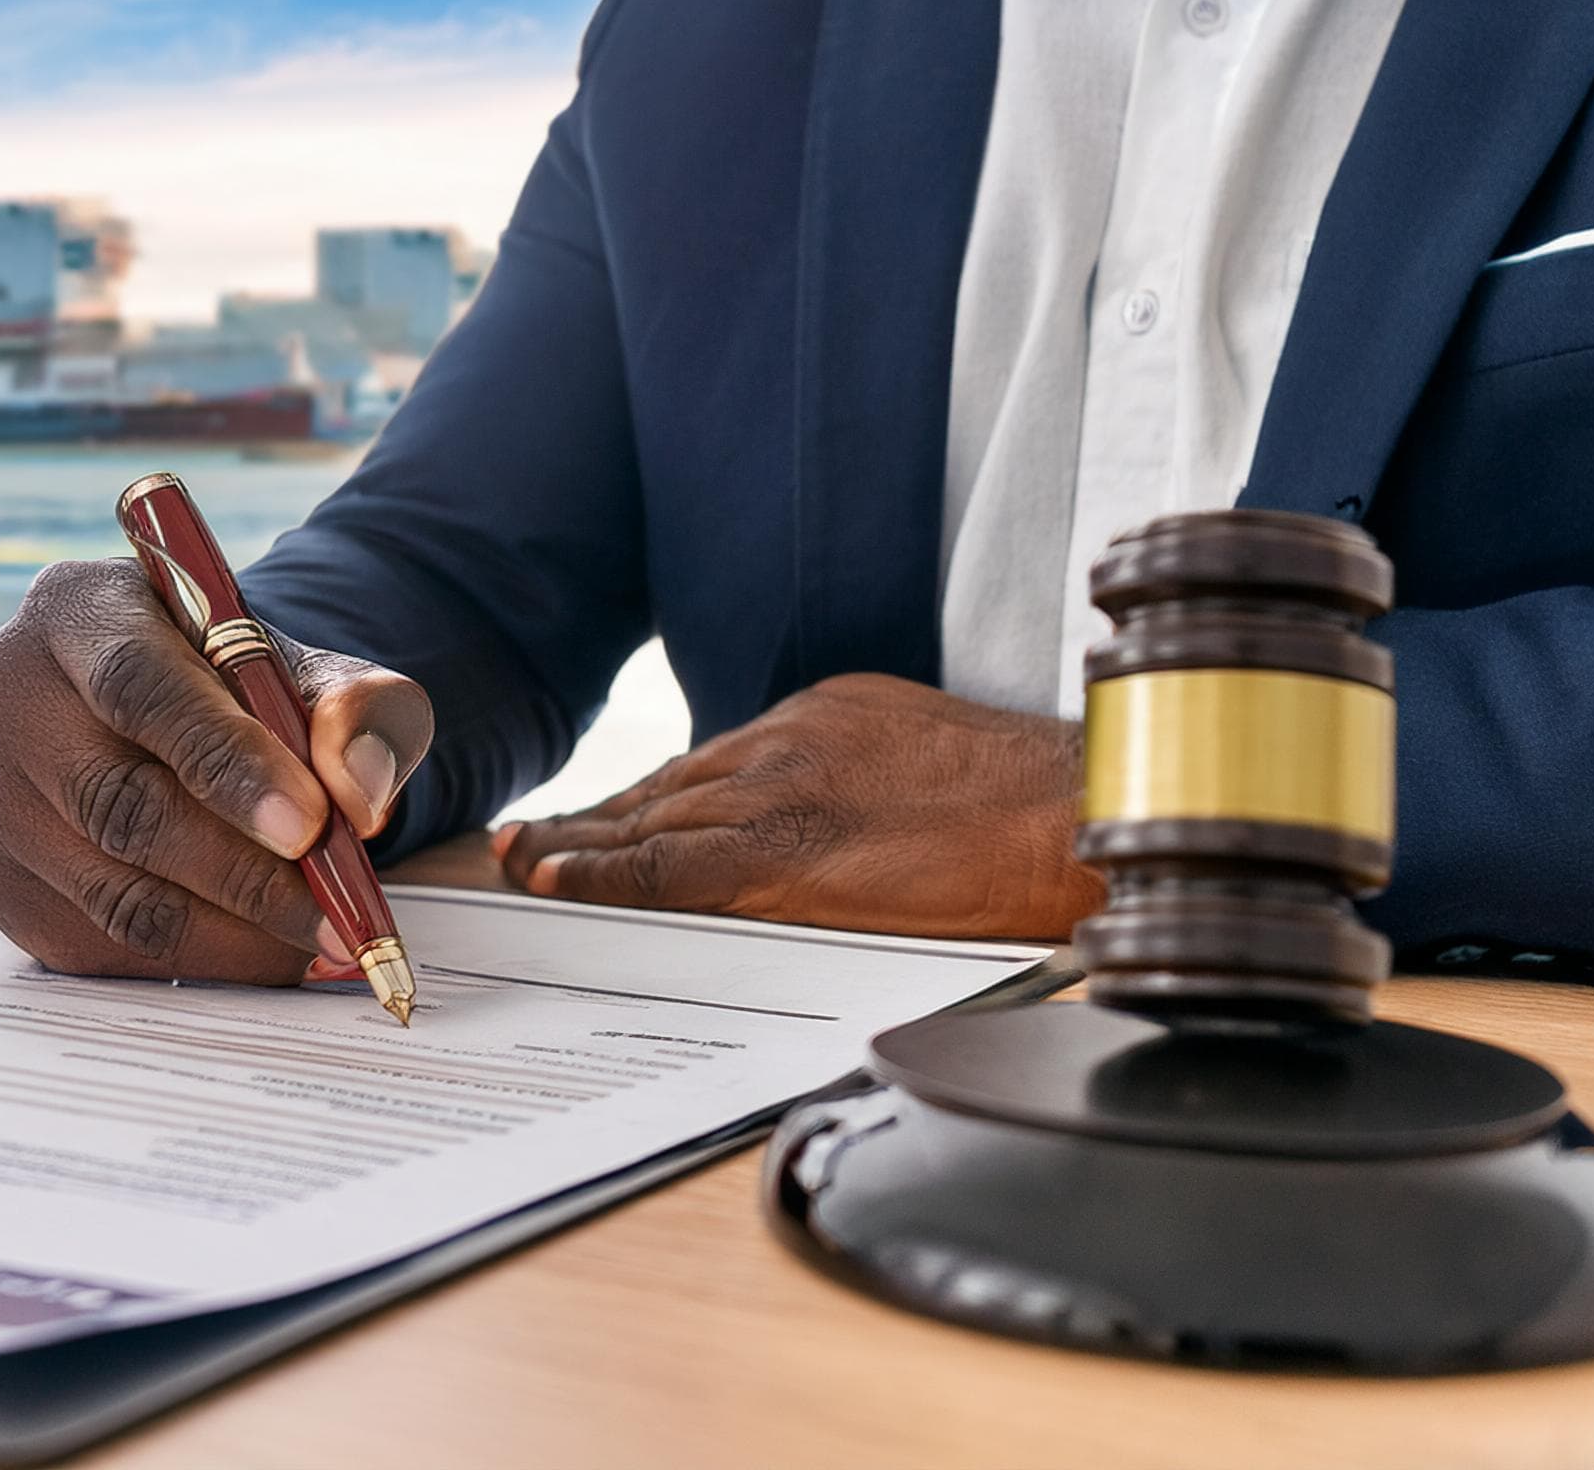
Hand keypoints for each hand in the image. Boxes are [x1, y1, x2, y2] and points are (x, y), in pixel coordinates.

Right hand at [0, 558, 433, 983]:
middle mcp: (3, 693)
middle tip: (332, 913)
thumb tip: (357, 791)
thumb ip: (356, 708)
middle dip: (241, 872)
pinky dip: (190, 962)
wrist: (157, 715)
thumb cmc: (232, 685)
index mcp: (77, 609)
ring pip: (111, 892)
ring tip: (311, 939)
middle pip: (119, 803)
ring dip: (228, 933)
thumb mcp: (307, 670)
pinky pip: (94, 945)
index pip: (139, 687)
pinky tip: (255, 950)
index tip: (308, 825)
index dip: (225, 762)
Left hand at [496, 673, 1098, 938]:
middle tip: (526, 839)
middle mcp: (783, 741)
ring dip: (576, 845)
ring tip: (519, 861)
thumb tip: (835, 823)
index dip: (643, 799)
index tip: (596, 818)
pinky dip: (602, 873)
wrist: (1074, 809)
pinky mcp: (780, 846)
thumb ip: (860, 778)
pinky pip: (667, 866)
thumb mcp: (926, 755)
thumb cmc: (1030, 803)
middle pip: (662, 787)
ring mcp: (775, 789)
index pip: (709, 766)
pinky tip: (554, 878)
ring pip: (647, 819)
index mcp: (820, 716)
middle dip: (591, 818)